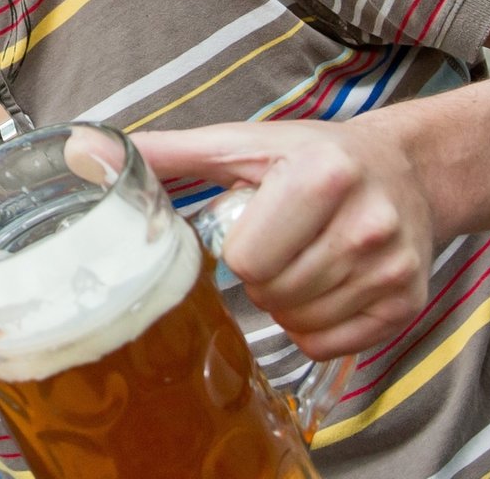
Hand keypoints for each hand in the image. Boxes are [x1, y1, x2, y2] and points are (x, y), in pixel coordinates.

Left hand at [130, 118, 432, 360]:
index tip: (248, 229)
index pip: (249, 258)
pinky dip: (313, 327)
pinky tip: (320, 288)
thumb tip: (81, 148)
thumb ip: (165, 153)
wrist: (406, 170)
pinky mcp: (407, 303)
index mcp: (322, 175)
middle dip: (260, 278)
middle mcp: (367, 223)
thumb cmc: (311, 157)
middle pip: (273, 293)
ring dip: (284, 302)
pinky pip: (331, 344)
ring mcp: (393, 268)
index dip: (236, 252)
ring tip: (297, 263)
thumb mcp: (241, 144)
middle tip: (274, 247)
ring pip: (301, 322)